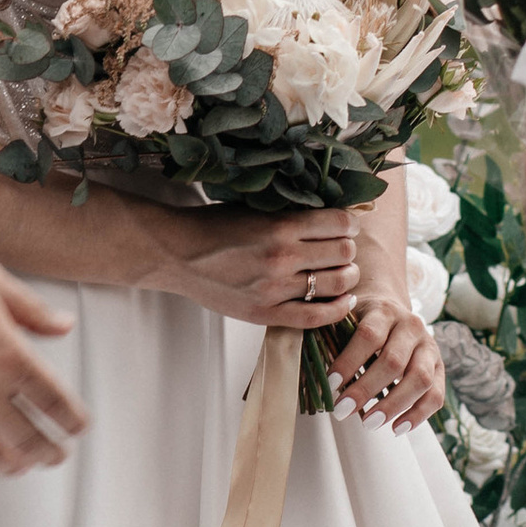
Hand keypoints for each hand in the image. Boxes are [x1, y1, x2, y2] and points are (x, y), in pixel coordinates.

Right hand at [0, 246, 88, 472]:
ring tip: (20, 463)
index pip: (56, 403)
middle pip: (30, 441)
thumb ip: (33, 311)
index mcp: (10, 357)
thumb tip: (61, 325)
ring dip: (13, 464)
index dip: (73, 421)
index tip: (77, 425)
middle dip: (50, 453)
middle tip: (56, 455)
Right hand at [148, 201, 360, 326]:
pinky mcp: (265, 313)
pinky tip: (345, 301)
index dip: (349, 223)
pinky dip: (338, 310)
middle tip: (343, 248)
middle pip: (343, 253)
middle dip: (348, 249)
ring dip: (347, 276)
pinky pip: (315, 317)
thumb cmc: (212, 226)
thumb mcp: (254, 209)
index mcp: (279, 226)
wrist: (176, 253)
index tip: (348, 225)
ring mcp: (274, 289)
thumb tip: (329, 217)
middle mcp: (281, 257)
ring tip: (343, 272)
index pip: (338, 224)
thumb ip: (289, 215)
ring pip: (336, 284)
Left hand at [318, 285, 445, 432]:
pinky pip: (436, 395)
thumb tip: (314, 378)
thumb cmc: (360, 319)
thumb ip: (331, 340)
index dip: (349, 361)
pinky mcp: (440, 367)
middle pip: (393, 361)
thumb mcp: (345, 318)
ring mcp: (429, 346)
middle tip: (342, 411)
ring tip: (369, 423)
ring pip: (419, 379)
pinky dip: (418, 415)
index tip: (330, 383)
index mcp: (384, 311)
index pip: (368, 336)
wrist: (391, 308)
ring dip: (393, 405)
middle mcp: (411, 326)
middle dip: (365, 390)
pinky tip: (396, 428)